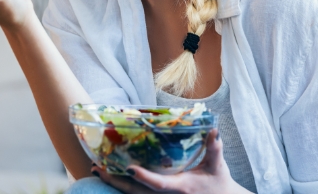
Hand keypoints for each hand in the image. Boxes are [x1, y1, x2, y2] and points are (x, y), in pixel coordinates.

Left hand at [91, 129, 248, 193]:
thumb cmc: (218, 183)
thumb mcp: (217, 165)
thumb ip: (214, 148)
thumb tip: (213, 130)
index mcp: (180, 187)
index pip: (159, 184)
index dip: (144, 177)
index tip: (130, 168)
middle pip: (137, 192)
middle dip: (117, 182)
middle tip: (99, 168)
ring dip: (115, 183)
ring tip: (98, 170)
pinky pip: (138, 193)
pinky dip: (123, 186)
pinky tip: (112, 175)